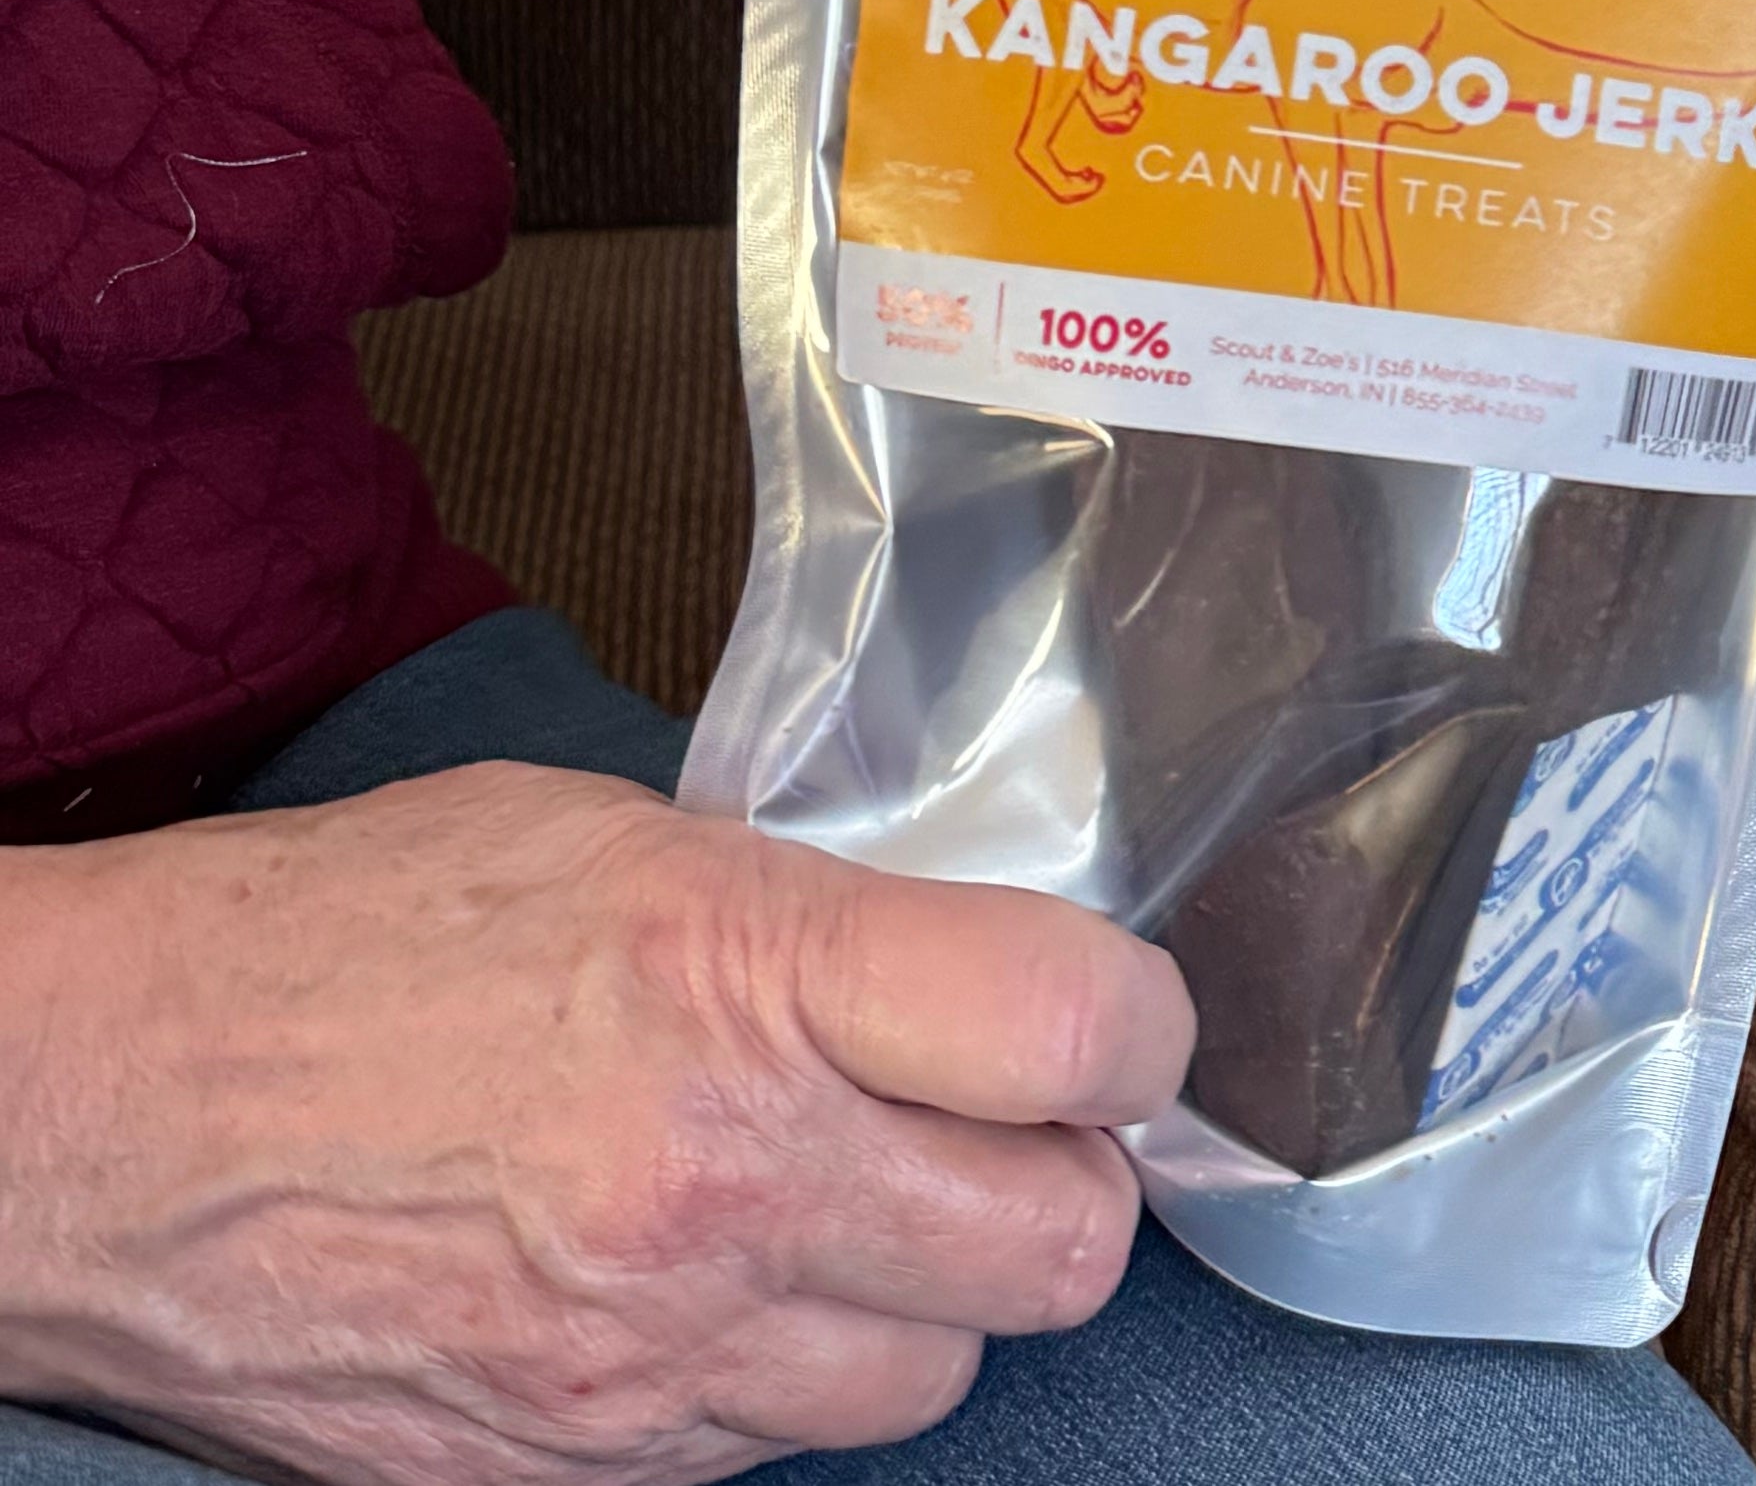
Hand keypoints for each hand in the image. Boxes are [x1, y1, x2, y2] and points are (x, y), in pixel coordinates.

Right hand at [0, 762, 1193, 1485]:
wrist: (105, 1116)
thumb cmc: (349, 938)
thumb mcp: (626, 842)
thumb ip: (820, 919)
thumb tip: (970, 976)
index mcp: (751, 982)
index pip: (1082, 1030)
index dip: (1141, 1024)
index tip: (1116, 1018)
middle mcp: (723, 1189)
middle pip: (1057, 1249)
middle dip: (1064, 1184)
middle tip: (1011, 1128)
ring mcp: (645, 1360)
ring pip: (929, 1380)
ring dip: (923, 1299)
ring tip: (848, 1207)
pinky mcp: (567, 1476)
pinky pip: (768, 1454)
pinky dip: (777, 1380)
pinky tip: (715, 1286)